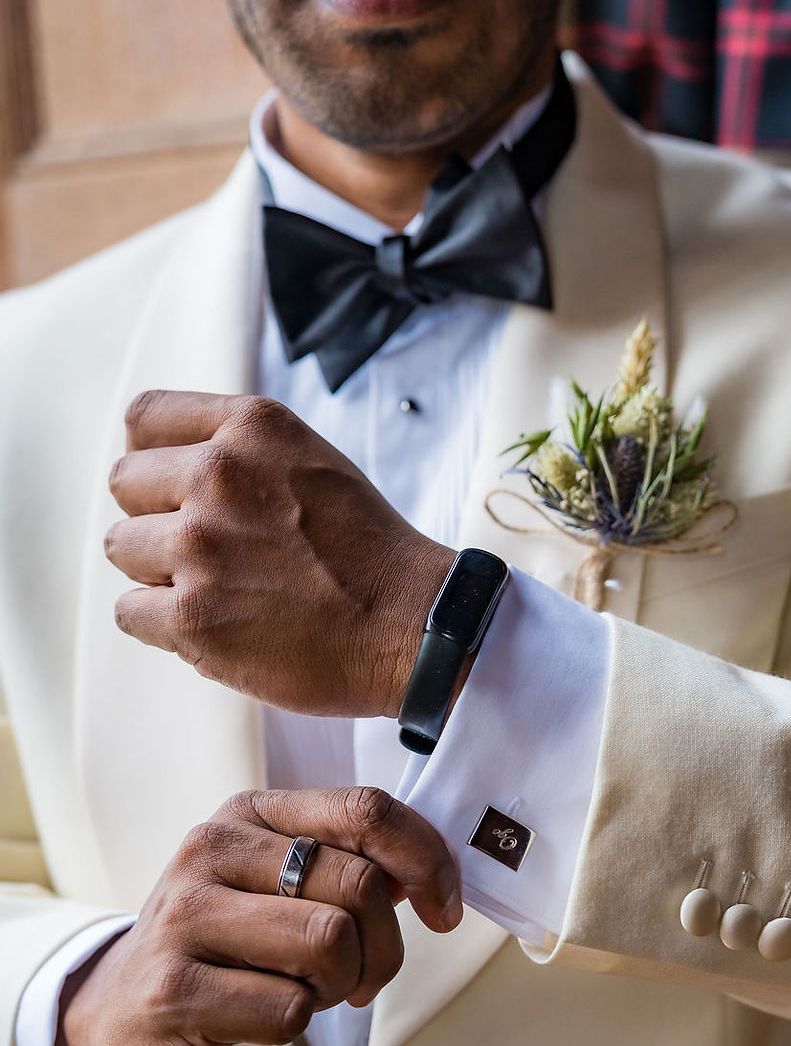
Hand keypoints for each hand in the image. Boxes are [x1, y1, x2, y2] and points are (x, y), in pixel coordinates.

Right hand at [56, 787, 461, 1045]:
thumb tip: (430, 874)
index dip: (426, 859)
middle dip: (382, 948)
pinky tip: (260, 1015)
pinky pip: (289, 1011)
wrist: (122, 1008)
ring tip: (306, 992)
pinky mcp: (173, 991)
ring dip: (339, 986)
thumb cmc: (224, 943)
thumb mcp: (277, 882)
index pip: (365, 808)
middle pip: (359, 885)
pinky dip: (296, 1023)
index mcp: (249, 812)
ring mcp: (185, 918)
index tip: (443, 909)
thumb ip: (348, 863)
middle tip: (359, 977)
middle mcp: (210, 849)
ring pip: (329, 943)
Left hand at [105, 391, 455, 715]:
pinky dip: (163, 624)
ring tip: (220, 589)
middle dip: (156, 516)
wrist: (414, 628)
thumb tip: (168, 463)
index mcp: (252, 429)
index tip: (176, 488)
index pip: (146, 417)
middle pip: (126, 483)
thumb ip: (243, 451)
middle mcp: (219, 476)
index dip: (156, 458)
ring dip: (159, 572)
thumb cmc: (369, 554)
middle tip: (209, 549)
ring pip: (121, 548)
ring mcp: (200, 547)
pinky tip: (214, 625)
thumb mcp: (313, 461)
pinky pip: (130, 612)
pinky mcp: (192, 616)